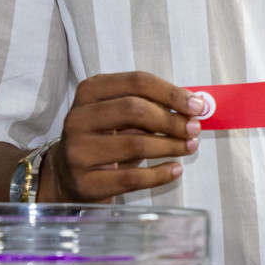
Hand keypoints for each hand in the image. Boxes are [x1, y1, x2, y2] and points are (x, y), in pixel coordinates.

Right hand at [43, 71, 202, 202]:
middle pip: (134, 109)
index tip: (197, 105)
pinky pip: (131, 179)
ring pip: (134, 144)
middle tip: (194, 128)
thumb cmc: (105, 139)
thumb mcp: (120, 115)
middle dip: (171, 119)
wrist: (67, 176)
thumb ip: (151, 107)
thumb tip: (193, 108)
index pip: (136, 82)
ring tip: (190, 147)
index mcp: (90, 91)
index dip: (170, 92)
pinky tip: (176, 169)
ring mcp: (78, 150)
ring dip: (170, 146)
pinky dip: (159, 174)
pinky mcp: (85, 182)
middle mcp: (78, 117)